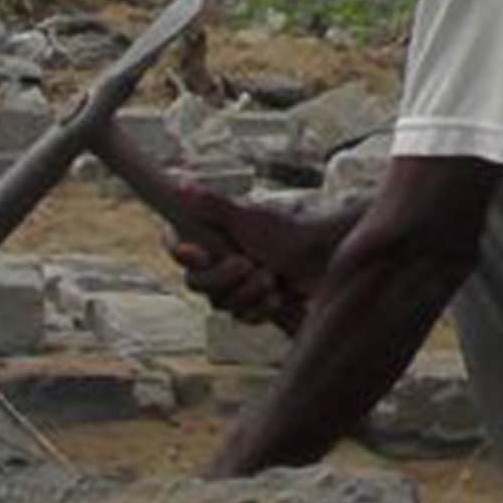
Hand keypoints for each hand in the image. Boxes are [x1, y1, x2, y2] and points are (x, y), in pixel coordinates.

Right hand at [166, 182, 332, 329]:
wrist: (326, 258)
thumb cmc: (289, 232)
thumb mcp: (249, 219)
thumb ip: (213, 206)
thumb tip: (180, 184)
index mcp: (211, 237)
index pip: (176, 247)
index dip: (181, 253)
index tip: (198, 252)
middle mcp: (217, 262)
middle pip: (197, 284)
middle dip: (225, 278)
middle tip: (250, 264)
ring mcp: (235, 286)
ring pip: (221, 304)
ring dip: (248, 294)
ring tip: (272, 279)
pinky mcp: (253, 306)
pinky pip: (243, 317)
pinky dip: (261, 309)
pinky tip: (278, 298)